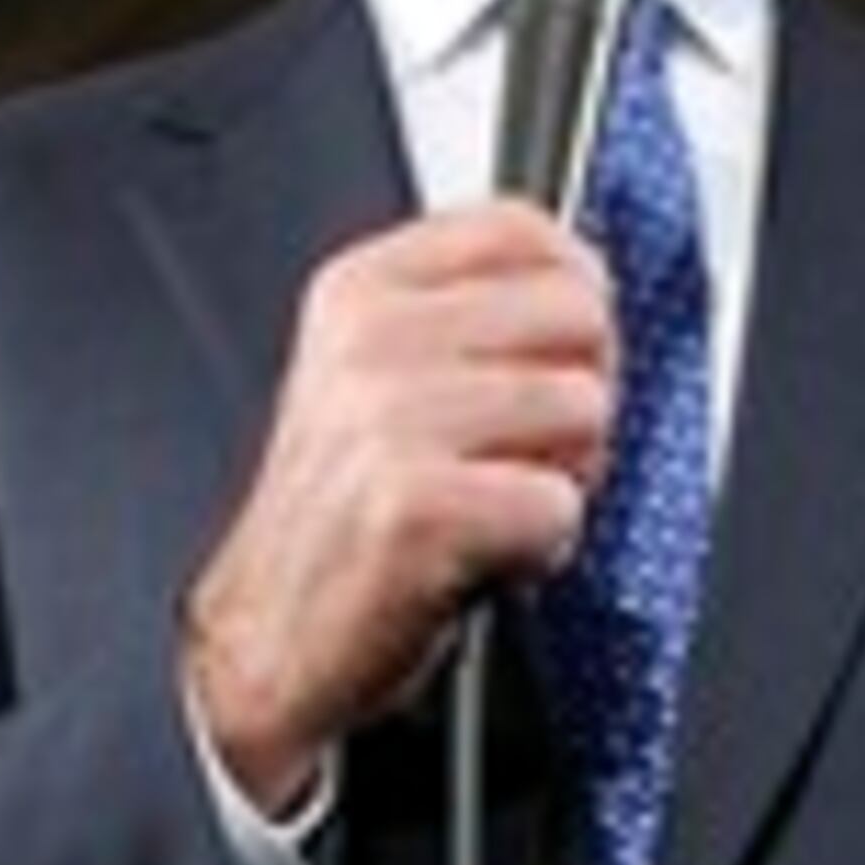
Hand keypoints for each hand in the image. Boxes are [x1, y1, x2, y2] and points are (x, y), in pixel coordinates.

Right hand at [179, 204, 616, 809]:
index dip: (575, 293)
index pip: (522, 228)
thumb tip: (593, 294)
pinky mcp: (419, 506)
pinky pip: (558, 505)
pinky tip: (484, 558)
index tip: (557, 351)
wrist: (270, 635)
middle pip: (577, 313)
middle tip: (527, 452)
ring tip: (494, 508)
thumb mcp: (381, 381)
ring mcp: (391, 420)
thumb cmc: (346, 517)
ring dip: (563, 478)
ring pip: (583, 409)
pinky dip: (543, 549)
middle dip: (582, 393)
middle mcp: (371, 341)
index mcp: (361, 291)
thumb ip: (472, 323)